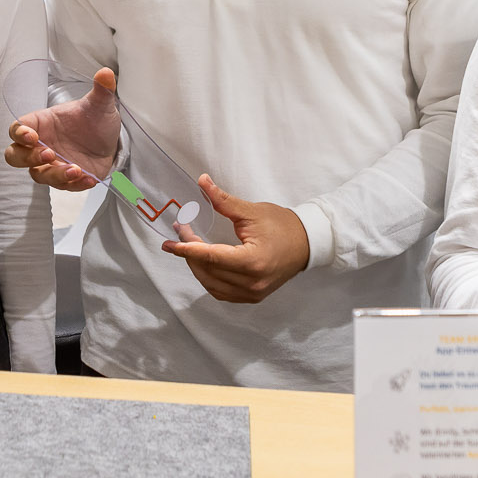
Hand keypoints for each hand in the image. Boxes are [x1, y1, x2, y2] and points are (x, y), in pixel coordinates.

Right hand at [6, 67, 118, 191]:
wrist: (111, 140)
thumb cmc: (95, 119)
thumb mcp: (100, 104)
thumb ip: (101, 90)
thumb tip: (106, 73)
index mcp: (41, 124)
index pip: (17, 129)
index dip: (19, 133)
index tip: (31, 136)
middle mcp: (41, 145)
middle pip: (15, 156)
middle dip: (27, 157)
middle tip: (49, 153)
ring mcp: (51, 164)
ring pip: (38, 175)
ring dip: (54, 175)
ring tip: (76, 170)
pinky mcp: (66, 179)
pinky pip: (63, 187)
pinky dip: (75, 185)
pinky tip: (89, 179)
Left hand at [161, 174, 311, 303]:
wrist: (308, 243)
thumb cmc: (283, 226)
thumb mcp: (252, 211)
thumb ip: (223, 200)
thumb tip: (202, 181)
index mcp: (252, 261)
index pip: (210, 257)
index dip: (186, 249)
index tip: (169, 243)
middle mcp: (252, 282)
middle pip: (207, 271)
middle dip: (189, 252)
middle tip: (181, 231)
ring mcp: (253, 293)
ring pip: (212, 284)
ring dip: (196, 266)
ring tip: (189, 245)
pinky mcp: (253, 296)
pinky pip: (222, 292)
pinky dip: (209, 279)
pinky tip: (203, 263)